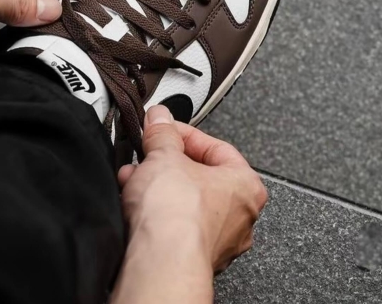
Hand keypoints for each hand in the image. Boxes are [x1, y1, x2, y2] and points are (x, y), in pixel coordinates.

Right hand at [119, 105, 266, 271]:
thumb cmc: (178, 214)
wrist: (160, 261)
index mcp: (246, 186)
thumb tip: (160, 119)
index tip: (165, 129)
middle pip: (200, 175)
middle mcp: (239, 217)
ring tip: (135, 177)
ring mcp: (218, 241)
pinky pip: (175, 224)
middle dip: (168, 161)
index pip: (216, 147)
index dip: (185, 134)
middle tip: (150, 153)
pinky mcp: (194, 257)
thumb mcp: (165, 154)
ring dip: (158, 185)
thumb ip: (162, 132)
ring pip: (186, 201)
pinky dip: (157, 211)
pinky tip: (136, 203)